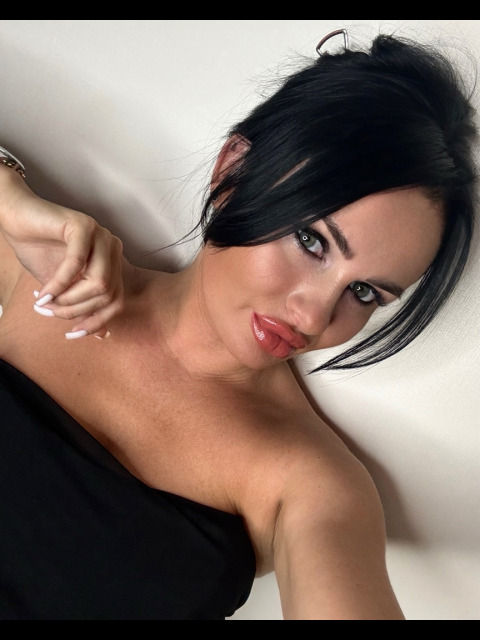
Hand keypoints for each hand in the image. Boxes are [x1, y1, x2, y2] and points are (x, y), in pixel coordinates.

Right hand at [0, 166, 124, 337]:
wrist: (16, 218)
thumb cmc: (39, 250)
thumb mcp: (64, 287)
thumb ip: (83, 305)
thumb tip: (101, 335)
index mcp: (113, 262)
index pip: (116, 300)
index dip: (97, 322)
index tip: (73, 335)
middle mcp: (112, 248)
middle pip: (108, 295)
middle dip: (76, 311)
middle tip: (49, 312)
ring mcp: (101, 235)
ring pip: (99, 283)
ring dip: (69, 299)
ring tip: (46, 303)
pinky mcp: (83, 226)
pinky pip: (76, 264)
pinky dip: (59, 283)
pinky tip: (43, 292)